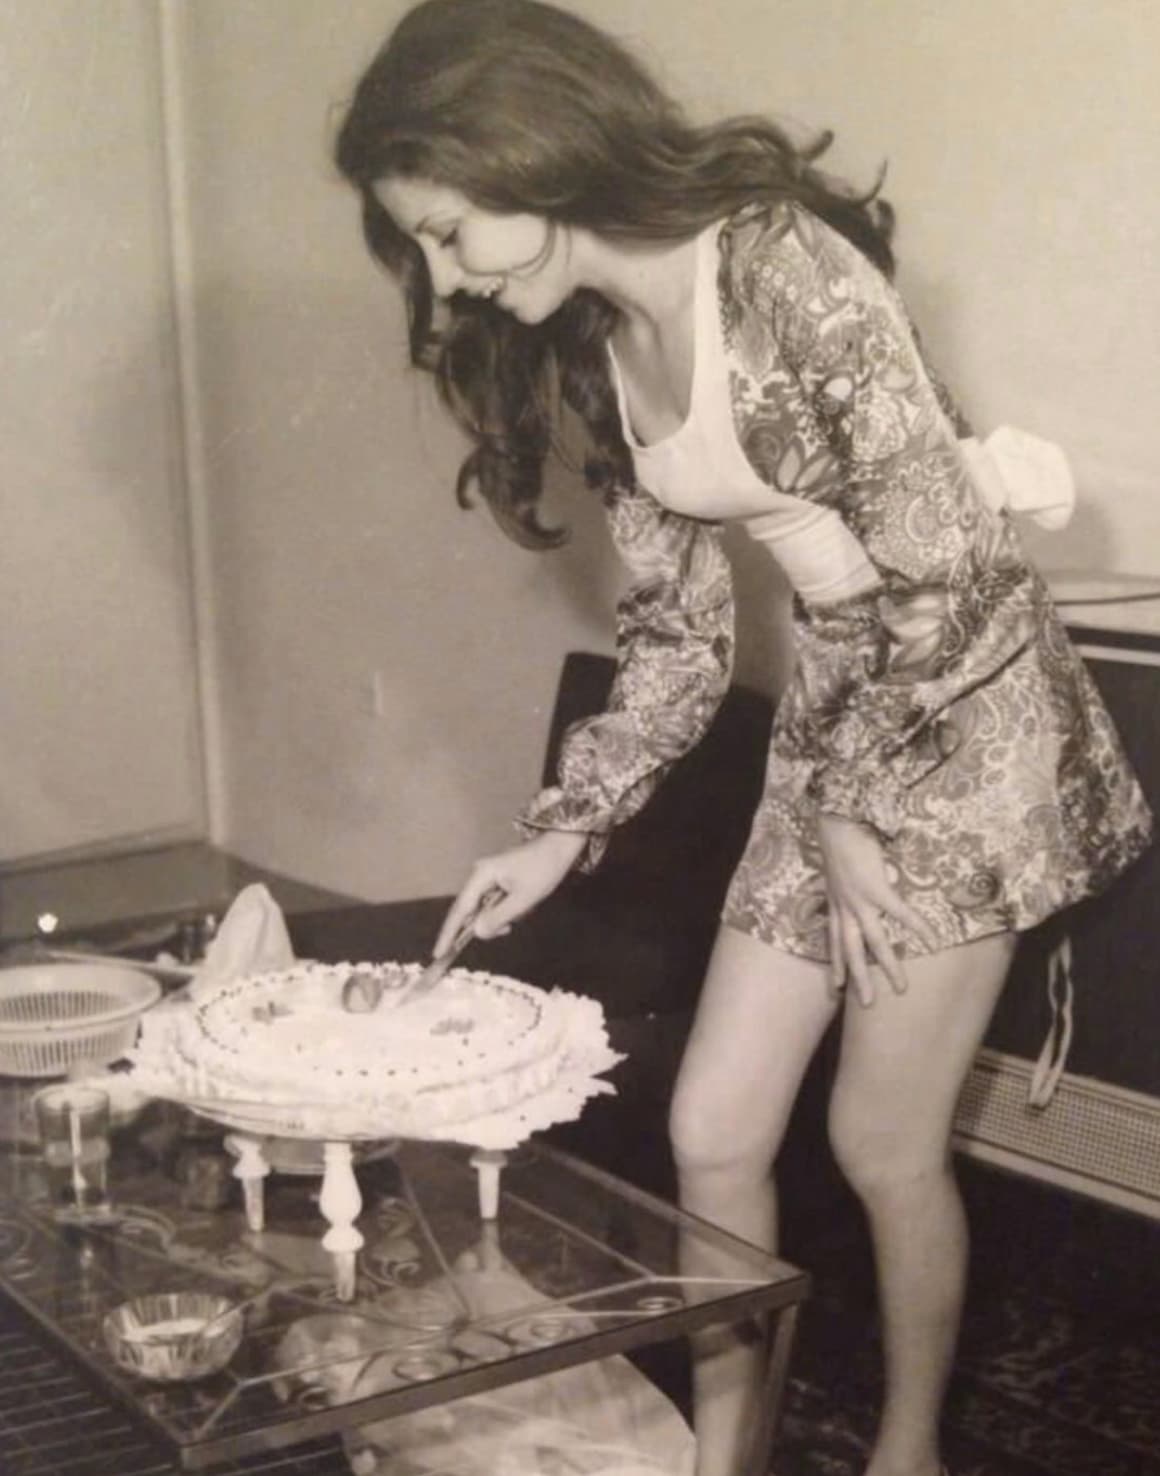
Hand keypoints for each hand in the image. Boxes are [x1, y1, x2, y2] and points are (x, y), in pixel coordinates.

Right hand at [432, 830, 587, 955]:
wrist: (559, 847)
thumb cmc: (543, 869)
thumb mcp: (522, 899)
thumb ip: (498, 917)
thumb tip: (477, 932)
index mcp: (481, 876)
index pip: (460, 910)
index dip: (449, 933)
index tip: (439, 952)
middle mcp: (479, 875)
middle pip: (472, 911)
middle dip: (489, 923)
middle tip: (508, 927)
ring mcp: (488, 876)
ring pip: (485, 909)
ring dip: (502, 916)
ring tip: (523, 909)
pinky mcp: (498, 879)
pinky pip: (495, 903)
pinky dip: (507, 910)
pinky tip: (523, 906)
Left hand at [817, 813, 937, 1005]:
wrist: (836, 823)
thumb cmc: (839, 841)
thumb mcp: (836, 870)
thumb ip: (845, 884)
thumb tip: (857, 887)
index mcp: (836, 904)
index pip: (834, 940)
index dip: (836, 963)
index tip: (836, 986)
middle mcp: (844, 907)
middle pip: (852, 950)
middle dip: (859, 978)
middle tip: (868, 1004)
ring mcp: (859, 900)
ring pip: (874, 941)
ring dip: (888, 965)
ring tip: (902, 986)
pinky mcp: (876, 889)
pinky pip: (899, 913)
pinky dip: (916, 926)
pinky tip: (932, 938)